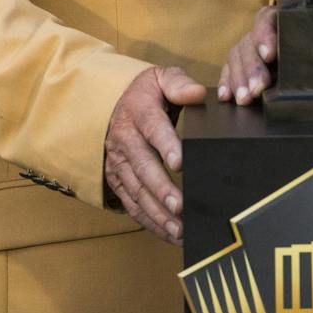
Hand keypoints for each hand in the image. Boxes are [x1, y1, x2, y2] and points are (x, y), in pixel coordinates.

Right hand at [103, 66, 204, 244]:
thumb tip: (197, 93)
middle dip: (162, 189)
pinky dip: (150, 221)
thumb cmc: (149, 93)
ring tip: (178, 228)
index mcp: (139, 113)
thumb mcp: (161, 78)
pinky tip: (169, 233)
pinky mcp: (118, 180)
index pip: (153, 129)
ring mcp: (118, 163)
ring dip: (156, 212)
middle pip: (143, 167)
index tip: (181, 162)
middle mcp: (125, 140)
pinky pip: (132, 204)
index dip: (166, 145)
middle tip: (180, 206)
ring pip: (136, 191)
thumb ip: (179, 84)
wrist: (116, 103)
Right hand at [218, 4, 277, 106]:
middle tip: (258, 88)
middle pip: (249, 42)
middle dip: (253, 68)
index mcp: (283, 17)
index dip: (266, 36)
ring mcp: (248, 44)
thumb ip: (312, 49)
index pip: (268, 19)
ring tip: (245, 99)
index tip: (270, 55)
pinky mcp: (238, 60)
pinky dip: (226, 82)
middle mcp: (262, 29)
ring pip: (236, 56)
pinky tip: (227, 96)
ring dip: (239, 79)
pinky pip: (227, 68)